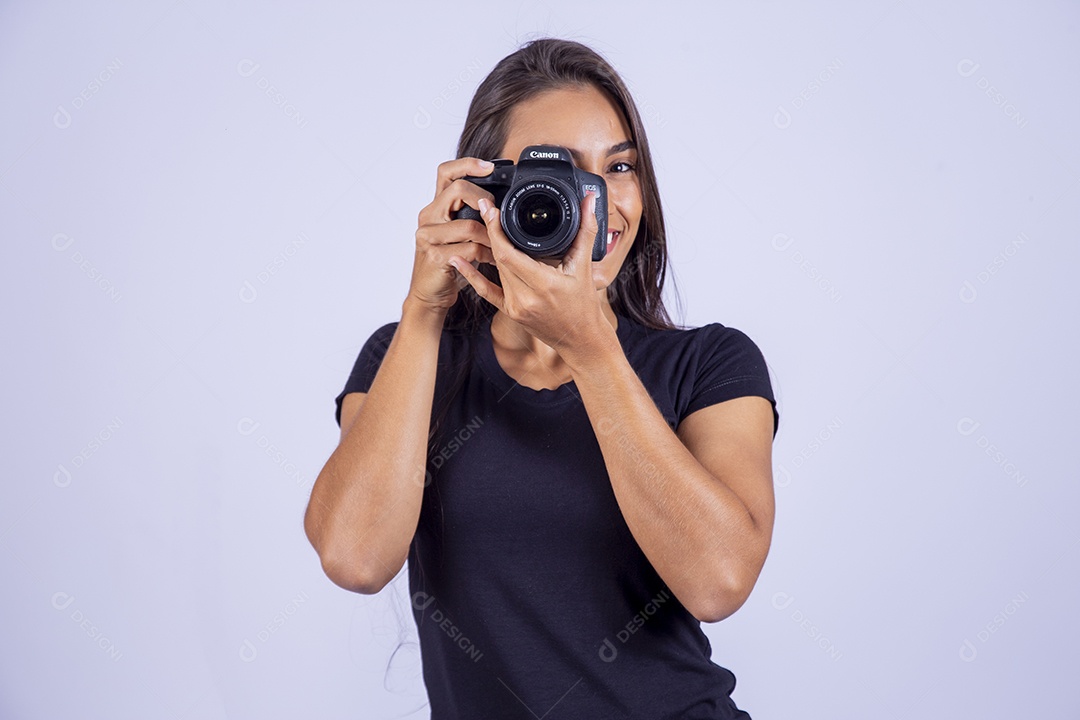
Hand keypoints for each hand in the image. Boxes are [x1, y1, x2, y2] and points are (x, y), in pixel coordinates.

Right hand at [406, 157, 497, 310]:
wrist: (429, 293)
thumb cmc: (447, 262)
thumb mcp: (456, 234)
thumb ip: (469, 216)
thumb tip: (496, 204)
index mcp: (435, 207)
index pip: (446, 172)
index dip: (468, 164)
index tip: (490, 166)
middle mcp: (428, 217)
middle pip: (458, 190)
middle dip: (484, 200)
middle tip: (495, 215)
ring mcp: (429, 236)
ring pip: (469, 224)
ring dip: (490, 237)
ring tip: (498, 246)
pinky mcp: (435, 256)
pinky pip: (470, 249)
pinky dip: (486, 255)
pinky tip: (491, 260)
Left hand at [447, 191, 609, 360]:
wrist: (581, 340)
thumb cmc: (585, 306)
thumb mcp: (585, 266)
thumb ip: (586, 230)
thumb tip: (589, 200)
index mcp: (544, 284)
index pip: (508, 254)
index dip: (496, 230)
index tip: (490, 209)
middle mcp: (525, 298)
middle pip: (498, 259)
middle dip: (491, 231)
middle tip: (485, 208)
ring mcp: (515, 306)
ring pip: (494, 271)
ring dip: (487, 247)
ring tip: (482, 224)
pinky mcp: (510, 312)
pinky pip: (486, 292)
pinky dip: (472, 275)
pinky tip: (459, 260)